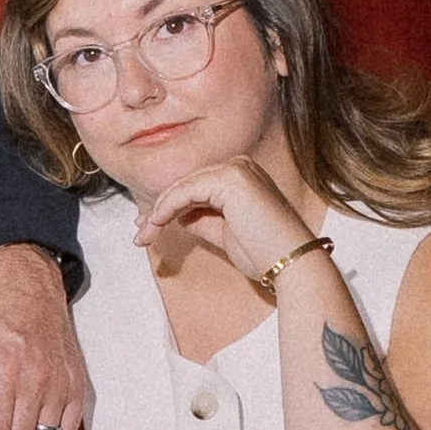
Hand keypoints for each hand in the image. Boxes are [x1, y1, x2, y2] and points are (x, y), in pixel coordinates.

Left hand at [132, 159, 306, 289]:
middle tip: (140, 234)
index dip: (168, 206)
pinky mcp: (230, 179)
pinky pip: (186, 191)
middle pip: (186, 184)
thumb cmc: (264, 253)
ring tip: (145, 236)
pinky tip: (155, 225)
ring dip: (158, 212)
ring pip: (183, 187)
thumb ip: (199, 218)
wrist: (291, 263)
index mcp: (242, 176)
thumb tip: (171, 214)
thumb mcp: (222, 232)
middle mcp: (240, 165)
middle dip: (159, 210)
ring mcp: (236, 169)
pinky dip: (166, 208)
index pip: (195, 186)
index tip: (147, 227)